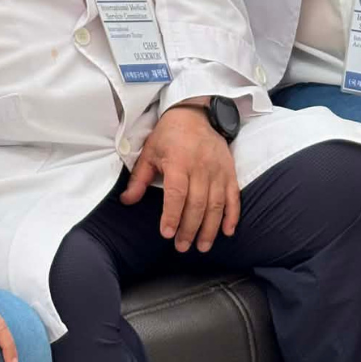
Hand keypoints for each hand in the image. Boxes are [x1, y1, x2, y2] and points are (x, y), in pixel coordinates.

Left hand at [122, 105, 240, 252]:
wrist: (196, 114)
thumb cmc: (169, 134)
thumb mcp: (149, 152)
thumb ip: (139, 178)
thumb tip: (127, 201)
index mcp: (178, 161)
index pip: (177, 193)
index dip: (172, 215)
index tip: (167, 234)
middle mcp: (200, 167)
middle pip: (197, 203)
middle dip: (190, 228)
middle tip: (182, 247)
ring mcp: (218, 170)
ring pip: (216, 204)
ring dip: (210, 228)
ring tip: (202, 246)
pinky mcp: (229, 171)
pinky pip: (233, 196)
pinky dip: (232, 215)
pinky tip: (227, 231)